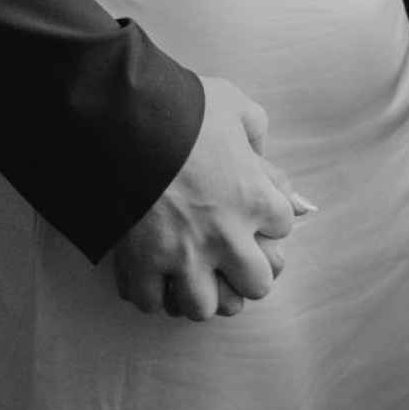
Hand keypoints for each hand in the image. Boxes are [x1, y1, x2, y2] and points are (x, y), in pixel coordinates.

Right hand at [111, 77, 313, 320]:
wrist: (124, 116)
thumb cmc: (181, 106)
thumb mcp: (232, 103)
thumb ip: (254, 128)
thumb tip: (260, 150)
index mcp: (254, 197)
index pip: (284, 226)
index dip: (268, 218)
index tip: (249, 210)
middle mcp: (226, 235)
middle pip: (256, 285)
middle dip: (243, 272)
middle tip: (225, 255)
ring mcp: (183, 253)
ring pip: (204, 306)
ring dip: (197, 291)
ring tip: (186, 272)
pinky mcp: (141, 261)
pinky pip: (151, 301)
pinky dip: (149, 292)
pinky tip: (148, 272)